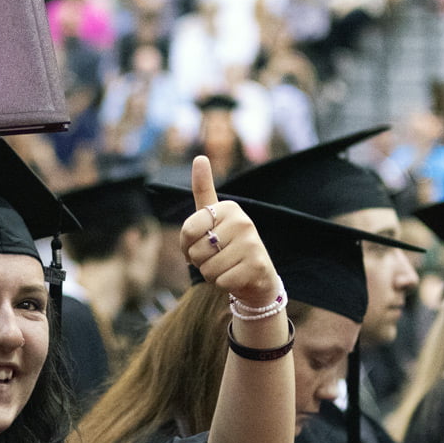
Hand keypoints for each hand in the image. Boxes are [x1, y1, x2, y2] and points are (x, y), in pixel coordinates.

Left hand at [180, 156, 279, 306]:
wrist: (256, 277)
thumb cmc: (227, 246)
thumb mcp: (212, 218)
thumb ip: (203, 190)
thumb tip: (200, 158)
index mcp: (228, 207)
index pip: (188, 230)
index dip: (187, 245)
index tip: (202, 242)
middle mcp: (243, 221)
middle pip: (196, 251)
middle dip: (201, 261)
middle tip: (218, 258)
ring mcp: (252, 243)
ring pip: (208, 268)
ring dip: (212, 274)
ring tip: (228, 267)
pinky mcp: (256, 265)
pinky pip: (221, 281)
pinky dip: (223, 284)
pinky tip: (236, 277)